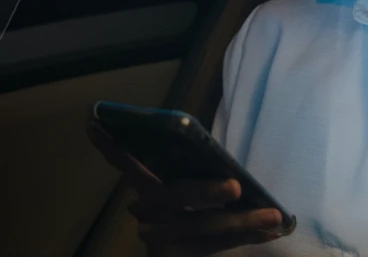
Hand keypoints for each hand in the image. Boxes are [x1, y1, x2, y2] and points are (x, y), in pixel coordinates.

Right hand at [86, 123, 285, 255]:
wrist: (181, 256)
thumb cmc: (193, 215)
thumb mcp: (187, 192)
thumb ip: (191, 174)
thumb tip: (226, 162)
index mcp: (147, 189)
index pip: (126, 163)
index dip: (110, 147)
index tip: (92, 124)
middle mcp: (147, 213)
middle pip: (173, 197)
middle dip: (205, 190)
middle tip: (235, 184)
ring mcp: (158, 239)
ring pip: (202, 226)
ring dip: (242, 220)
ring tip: (274, 216)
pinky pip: (215, 246)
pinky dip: (247, 238)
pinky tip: (272, 232)